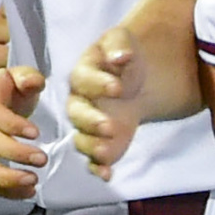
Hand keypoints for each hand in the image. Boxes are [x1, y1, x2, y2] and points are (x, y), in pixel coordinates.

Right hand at [0, 64, 48, 196]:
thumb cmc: (1, 92)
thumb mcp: (15, 78)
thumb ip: (27, 77)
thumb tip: (33, 82)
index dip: (11, 123)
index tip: (36, 133)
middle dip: (14, 153)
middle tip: (41, 160)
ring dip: (4, 179)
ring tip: (32, 182)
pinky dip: (2, 191)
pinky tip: (25, 192)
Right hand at [64, 28, 149, 174]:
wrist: (138, 77)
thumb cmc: (125, 57)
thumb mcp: (123, 40)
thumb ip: (119, 45)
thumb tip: (121, 56)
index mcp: (83, 74)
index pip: (84, 79)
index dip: (99, 84)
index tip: (118, 88)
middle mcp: (80, 101)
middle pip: (77, 113)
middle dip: (92, 121)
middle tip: (111, 126)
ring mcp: (89, 124)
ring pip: (81, 138)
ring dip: (92, 146)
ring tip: (106, 153)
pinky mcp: (100, 142)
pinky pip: (93, 158)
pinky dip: (98, 167)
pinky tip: (107, 174)